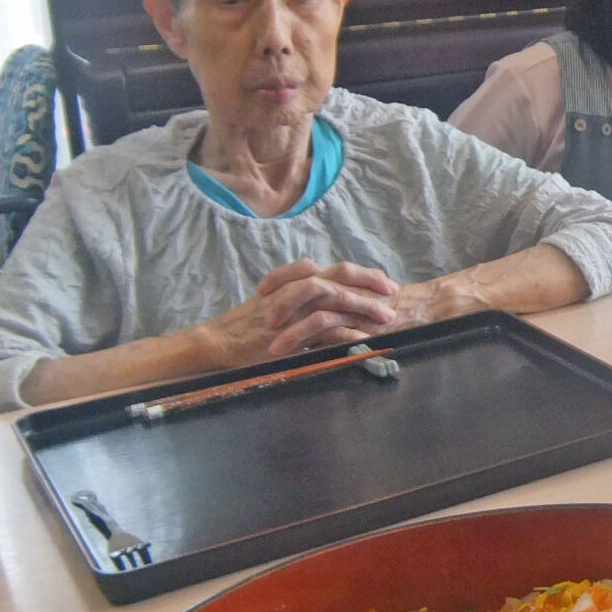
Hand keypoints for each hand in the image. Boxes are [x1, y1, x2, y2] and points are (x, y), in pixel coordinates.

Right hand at [204, 260, 400, 365]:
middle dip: (369, 282)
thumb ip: (301, 300)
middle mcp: (295, 289)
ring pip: (334, 298)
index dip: (361, 273)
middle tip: (392, 291)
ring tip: (386, 316)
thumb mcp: (276, 305)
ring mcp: (292, 309)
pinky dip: (345, 333)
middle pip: (338, 275)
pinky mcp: (289, 331)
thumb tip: (330, 303)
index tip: (384, 281)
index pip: (334, 269)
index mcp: (294, 282)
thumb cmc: (246, 326)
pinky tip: (364, 338)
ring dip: (363, 306)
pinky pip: (323, 329)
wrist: (218, 342)